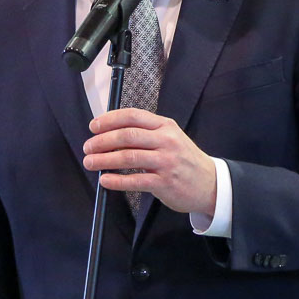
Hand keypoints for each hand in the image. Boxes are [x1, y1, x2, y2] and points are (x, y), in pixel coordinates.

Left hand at [83, 108, 216, 217]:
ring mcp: (166, 162)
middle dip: (102, 141)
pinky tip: (105, 180)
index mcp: (166, 126)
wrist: (210, 183)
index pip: (133, 116)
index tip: (94, 126)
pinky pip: (135, 180)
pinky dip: (116, 181)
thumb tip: (111, 135)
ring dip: (104, 160)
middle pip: (127, 135)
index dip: (109, 120)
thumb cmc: (184, 160)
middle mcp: (167, 141)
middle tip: (88, 147)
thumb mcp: (171, 138)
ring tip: (90, 163)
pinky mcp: (165, 182)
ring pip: (128, 157)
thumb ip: (146, 134)